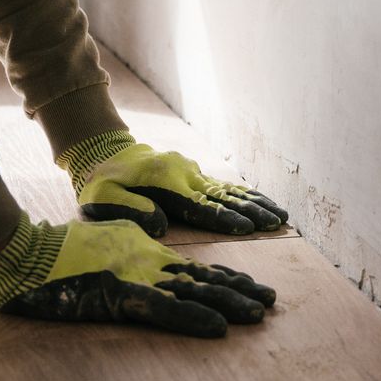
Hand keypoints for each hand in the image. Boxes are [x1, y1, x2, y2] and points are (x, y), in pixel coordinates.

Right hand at [0, 215, 276, 337]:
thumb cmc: (58, 252)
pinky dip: (193, 318)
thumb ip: (130, 250)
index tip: (253, 289)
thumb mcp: (103, 244)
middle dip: (239, 290)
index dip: (226, 279)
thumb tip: (152, 251)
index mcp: (142, 250)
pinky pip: (164, 309)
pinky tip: (218, 328)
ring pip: (192, 291)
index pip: (192, 267)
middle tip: (271, 303)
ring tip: (259, 313)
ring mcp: (135, 276)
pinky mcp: (119, 294)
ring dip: (228, 303)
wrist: (26, 254)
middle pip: (202, 277)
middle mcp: (146, 260)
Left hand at [61, 132, 289, 236]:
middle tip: (277, 223)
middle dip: (251, 211)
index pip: (199, 204)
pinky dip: (246, 194)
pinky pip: (223, 185)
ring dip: (255, 203)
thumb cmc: (100, 183)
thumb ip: (129, 208)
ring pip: (228, 189)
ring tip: (281, 215)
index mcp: (164, 181)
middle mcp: (184, 173)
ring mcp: (191, 171)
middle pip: (222, 196)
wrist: (103, 152)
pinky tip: (262, 203)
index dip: (223, 217)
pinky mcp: (193, 174)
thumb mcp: (101, 197)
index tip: (247, 228)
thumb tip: (162, 223)